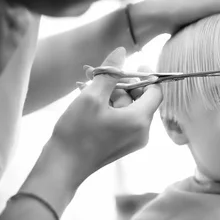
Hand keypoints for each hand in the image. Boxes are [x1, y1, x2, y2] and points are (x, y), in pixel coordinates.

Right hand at [44, 47, 161, 186]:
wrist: (63, 167)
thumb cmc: (77, 132)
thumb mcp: (92, 96)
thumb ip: (109, 73)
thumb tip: (122, 52)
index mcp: (140, 120)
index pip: (155, 92)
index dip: (146, 76)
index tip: (132, 65)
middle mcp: (142, 132)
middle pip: (139, 99)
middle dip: (119, 84)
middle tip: (95, 75)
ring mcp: (133, 140)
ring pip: (128, 108)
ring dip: (110, 95)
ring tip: (85, 86)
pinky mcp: (122, 144)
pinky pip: (122, 119)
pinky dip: (109, 108)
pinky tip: (87, 101)